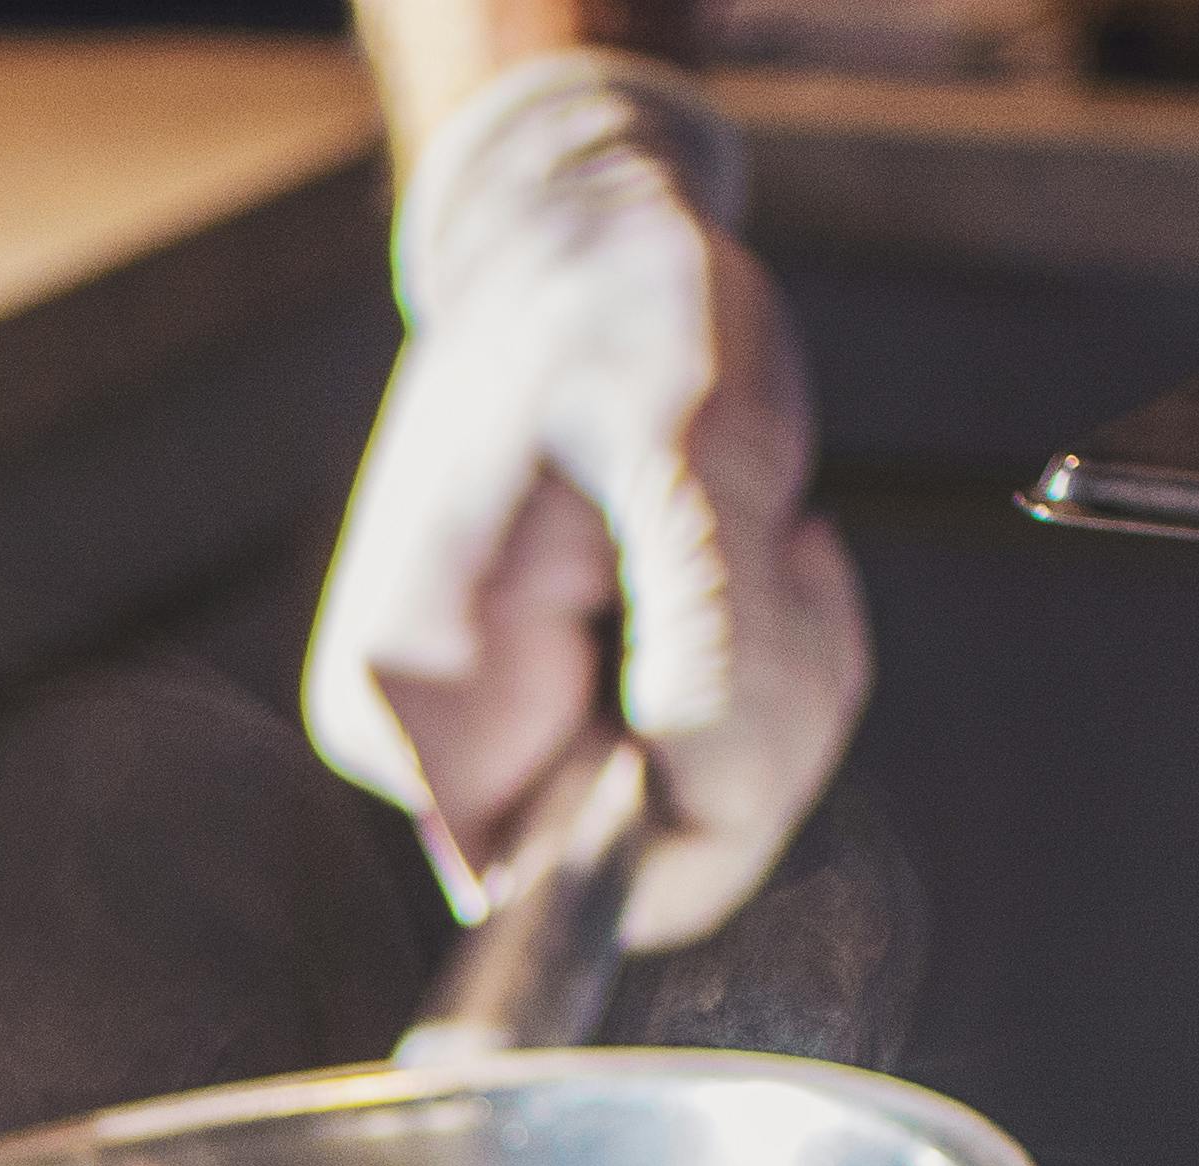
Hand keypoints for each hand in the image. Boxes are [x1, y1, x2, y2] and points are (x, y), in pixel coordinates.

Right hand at [303, 54, 867, 952]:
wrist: (574, 249)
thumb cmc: (623, 318)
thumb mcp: (688, 438)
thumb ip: (697, 616)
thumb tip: (672, 778)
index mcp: (416, 706)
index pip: (588, 883)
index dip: (713, 782)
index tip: (742, 612)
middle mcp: (421, 756)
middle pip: (653, 866)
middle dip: (763, 718)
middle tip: (772, 543)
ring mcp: (479, 747)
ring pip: (697, 823)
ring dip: (781, 681)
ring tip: (761, 528)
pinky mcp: (538, 725)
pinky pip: (697, 777)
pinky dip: (769, 675)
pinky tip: (748, 553)